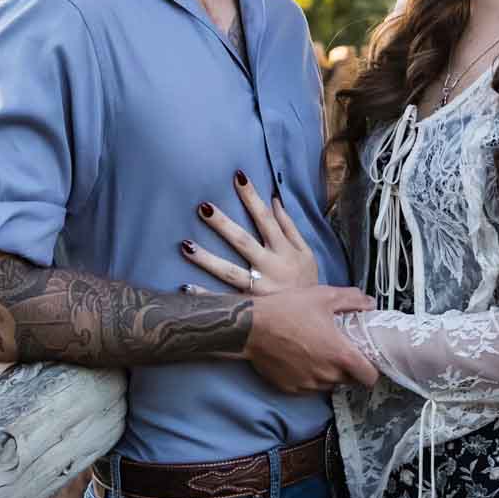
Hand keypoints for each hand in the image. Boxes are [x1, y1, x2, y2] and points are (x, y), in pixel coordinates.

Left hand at [181, 170, 319, 295]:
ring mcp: (258, 290)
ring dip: (206, 259)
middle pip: (243, 242)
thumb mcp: (305, 252)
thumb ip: (289, 226)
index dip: (252, 198)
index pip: (265, 219)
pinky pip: (224, 301)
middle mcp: (270, 268)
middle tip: (203, 207)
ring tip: (185, 245)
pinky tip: (185, 288)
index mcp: (283, 251)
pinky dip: (205, 296)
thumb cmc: (306, 281)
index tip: (238, 177)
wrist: (313, 320)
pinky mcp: (249, 307)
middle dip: (223, 225)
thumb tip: (274, 200)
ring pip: (229, 272)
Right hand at [243, 285, 378, 391]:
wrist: (250, 327)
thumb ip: (352, 300)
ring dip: (328, 372)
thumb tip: (370, 303)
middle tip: (337, 348)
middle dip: (347, 367)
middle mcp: (327, 375)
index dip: (371, 369)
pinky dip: (308, 376)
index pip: (370, 377)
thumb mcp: (322, 296)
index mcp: (341, 355)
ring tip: (316, 352)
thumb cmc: (288, 310)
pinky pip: (309, 386)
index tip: (364, 358)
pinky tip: (299, 358)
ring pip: (328, 384)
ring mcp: (309, 384)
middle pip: (349, 380)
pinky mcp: (292, 389)